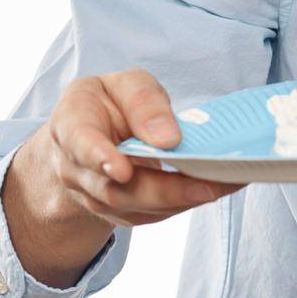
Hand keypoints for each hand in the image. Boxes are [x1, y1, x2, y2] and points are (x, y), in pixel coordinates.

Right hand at [3, 68, 241, 286]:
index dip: (99, 158)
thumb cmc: (111, 102)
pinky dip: (184, 203)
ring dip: (181, 200)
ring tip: (224, 185)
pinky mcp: (118, 210)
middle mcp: (76, 167)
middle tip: (207, 186)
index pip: (80, 143)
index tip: (123, 170)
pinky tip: (216, 188)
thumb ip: (144, 101)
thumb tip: (168, 138)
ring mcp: (94, 195)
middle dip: (164, 190)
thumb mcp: (126, 84)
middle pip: (115, 188)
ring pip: (134, 207)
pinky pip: (149, 214)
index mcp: (72, 124)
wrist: (92, 133)